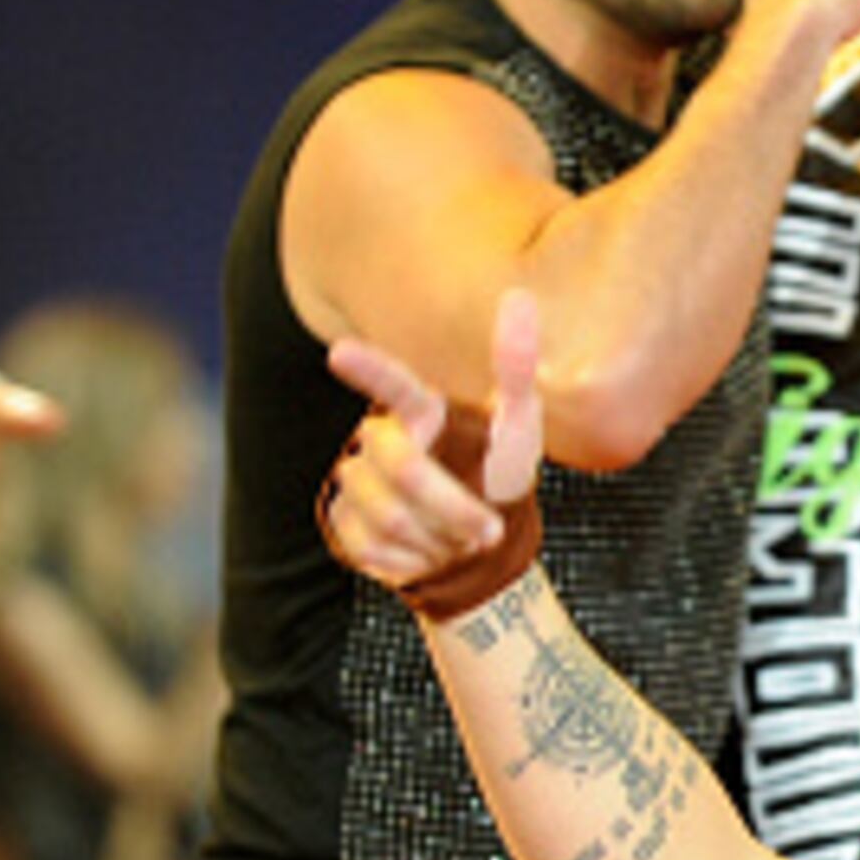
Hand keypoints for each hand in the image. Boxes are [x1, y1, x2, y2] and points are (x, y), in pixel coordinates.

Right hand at [323, 288, 546, 606]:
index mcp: (420, 411)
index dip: (369, 370)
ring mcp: (355, 481)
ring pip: (387, 514)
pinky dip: (413, 560)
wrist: (479, 545)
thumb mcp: (518, 429)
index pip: (393, 387)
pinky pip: (372, 546)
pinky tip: (428, 551)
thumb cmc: (496, 476)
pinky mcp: (343, 523)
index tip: (341, 352)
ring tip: (459, 539)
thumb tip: (519, 298)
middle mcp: (380, 439)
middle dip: (453, 508)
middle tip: (487, 531)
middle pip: (402, 469)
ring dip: (438, 538)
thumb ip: (516, 371)